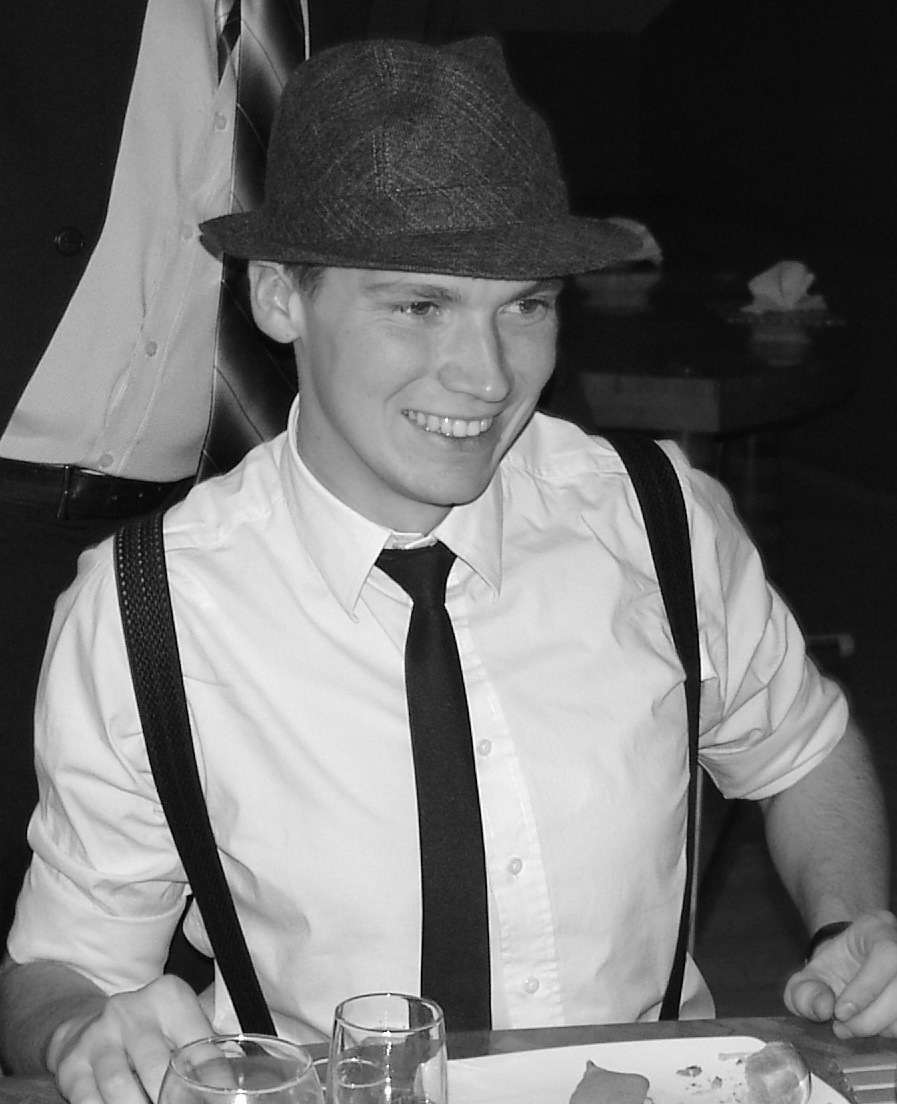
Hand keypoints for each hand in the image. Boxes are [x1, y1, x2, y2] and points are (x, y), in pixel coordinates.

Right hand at [49, 975, 213, 1103]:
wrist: (90, 1024)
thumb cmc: (152, 1027)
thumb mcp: (182, 1021)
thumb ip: (208, 1044)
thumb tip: (233, 1080)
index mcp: (168, 997)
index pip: (197, 1045)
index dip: (212, 1079)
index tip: (221, 1098)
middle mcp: (131, 1011)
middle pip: (157, 1068)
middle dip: (172, 1099)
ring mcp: (98, 1036)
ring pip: (120, 1088)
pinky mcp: (73, 1063)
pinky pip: (89, 1099)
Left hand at [784, 910, 896, 1037]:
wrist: (853, 967)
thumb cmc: (832, 970)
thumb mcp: (809, 976)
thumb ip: (805, 992)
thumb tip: (823, 1008)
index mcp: (877, 927)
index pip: (885, 954)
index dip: (866, 988)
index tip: (840, 1012)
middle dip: (871, 1017)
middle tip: (843, 1028)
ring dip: (882, 1028)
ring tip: (853, 1029)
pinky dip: (892, 1030)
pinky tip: (873, 1029)